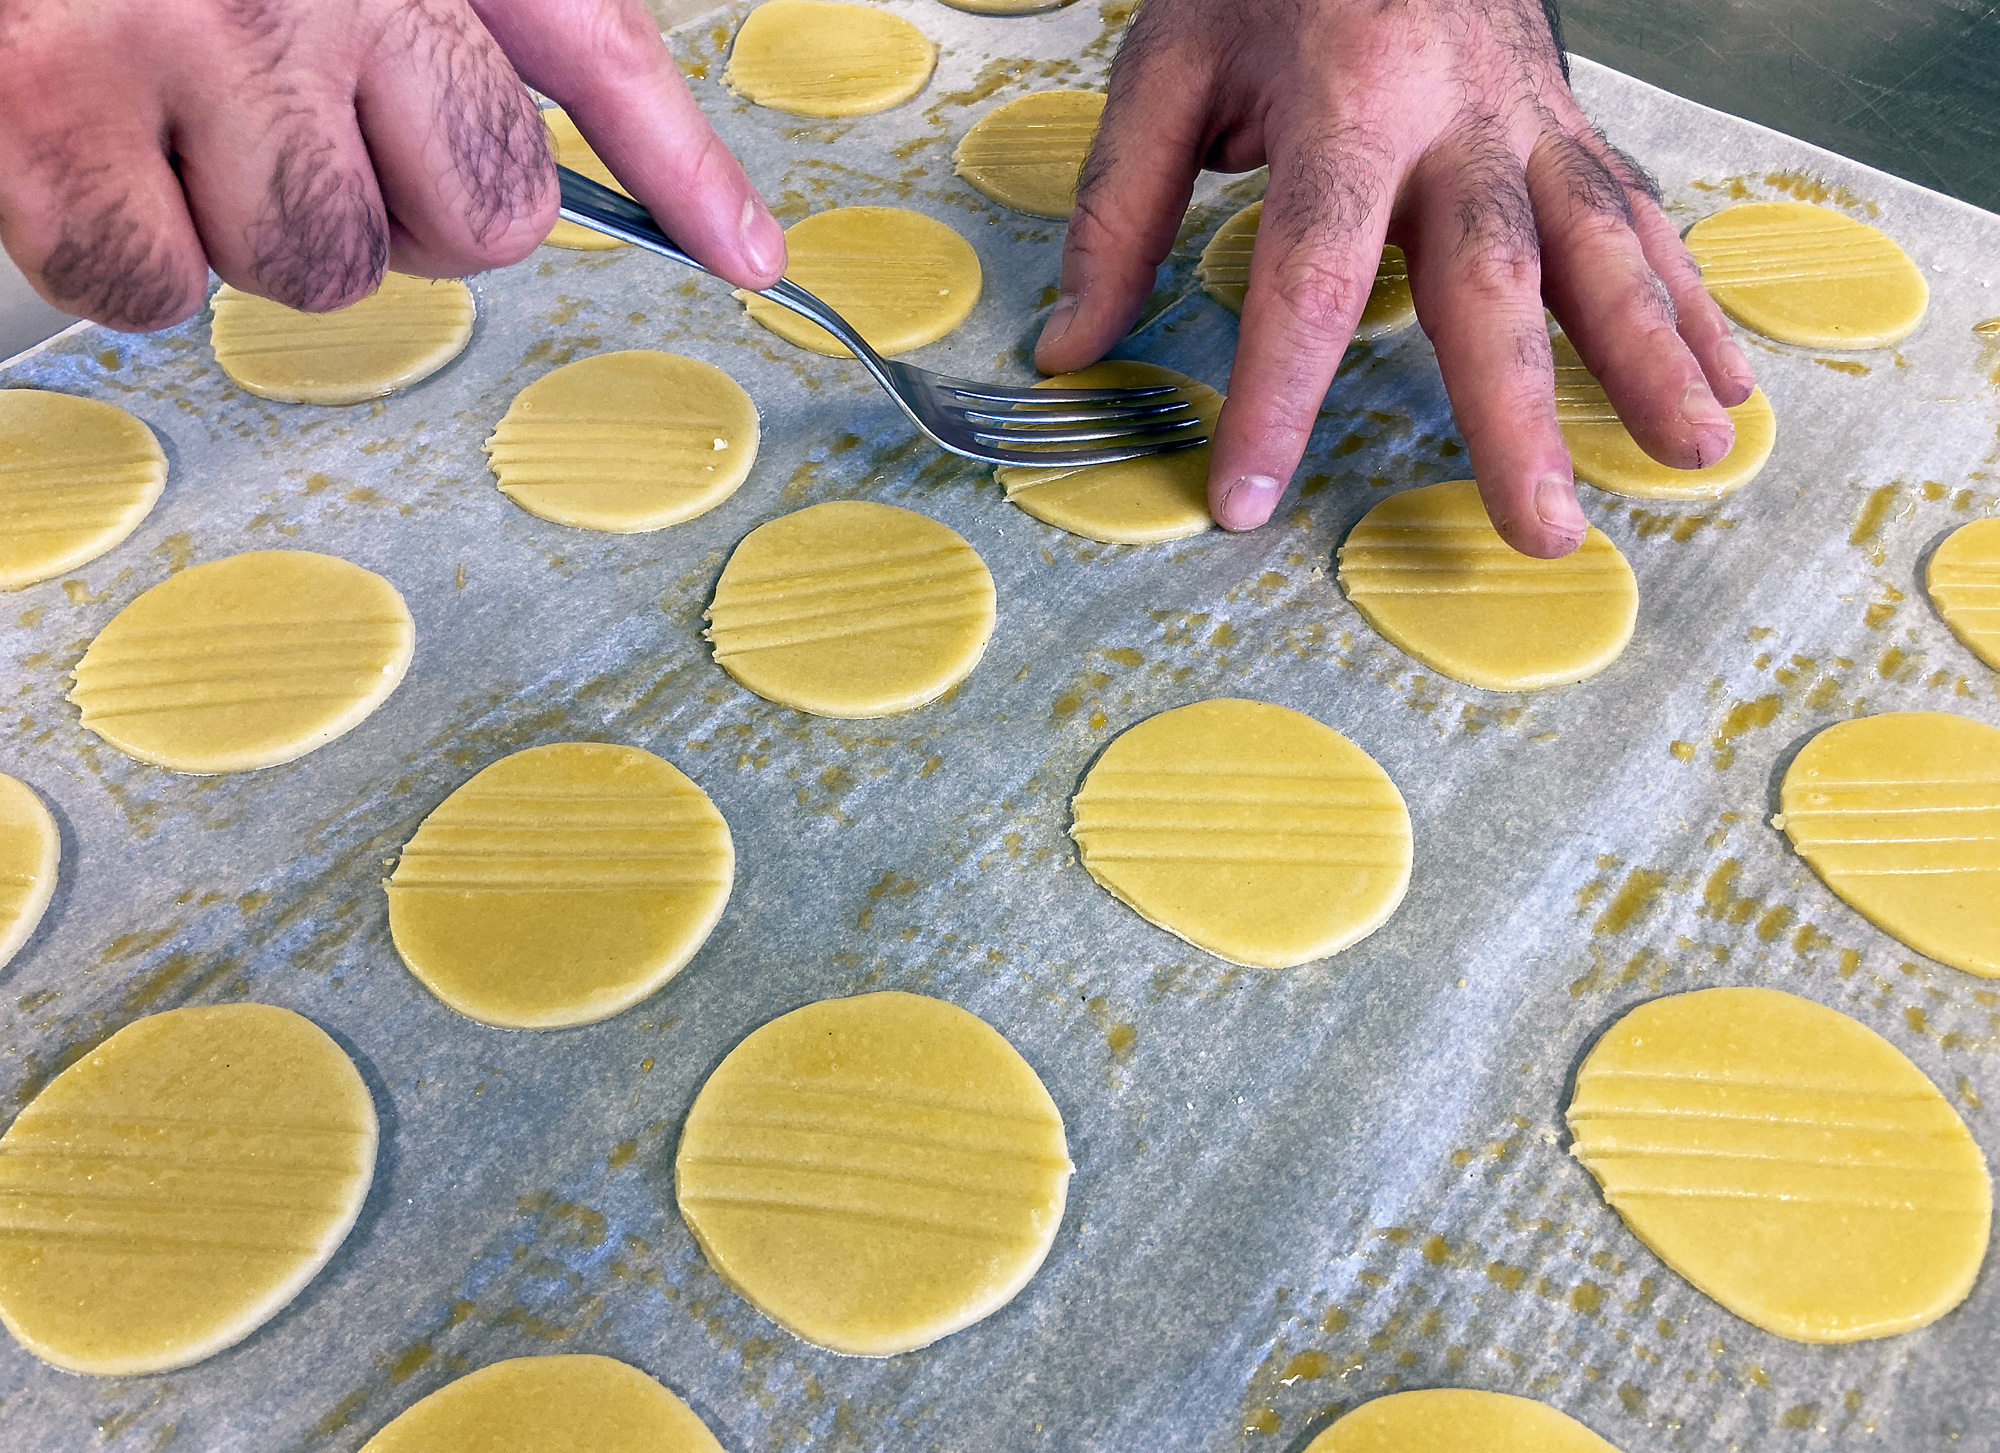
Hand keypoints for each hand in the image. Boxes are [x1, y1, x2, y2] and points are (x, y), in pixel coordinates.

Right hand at [0, 0, 784, 332]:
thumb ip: (583, 74)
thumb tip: (746, 246)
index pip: (602, 63)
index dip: (679, 172)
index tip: (744, 254)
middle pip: (468, 227)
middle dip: (400, 210)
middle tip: (305, 118)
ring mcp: (164, 42)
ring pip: (312, 274)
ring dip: (253, 231)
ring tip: (179, 113)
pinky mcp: (36, 114)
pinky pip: (153, 290)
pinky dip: (127, 253)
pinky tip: (101, 144)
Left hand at [1034, 0, 1757, 557]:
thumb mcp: (1166, 66)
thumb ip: (1118, 211)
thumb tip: (1069, 352)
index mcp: (1345, 102)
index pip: (1310, 272)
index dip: (1277, 394)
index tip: (1245, 501)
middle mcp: (1456, 117)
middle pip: (1489, 279)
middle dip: (1516, 413)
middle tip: (1541, 530)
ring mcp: (1531, 120)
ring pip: (1600, 248)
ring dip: (1650, 358)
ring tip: (1691, 459)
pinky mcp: (1568, 126)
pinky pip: (1635, 218)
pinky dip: (1685, 300)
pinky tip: (1723, 381)